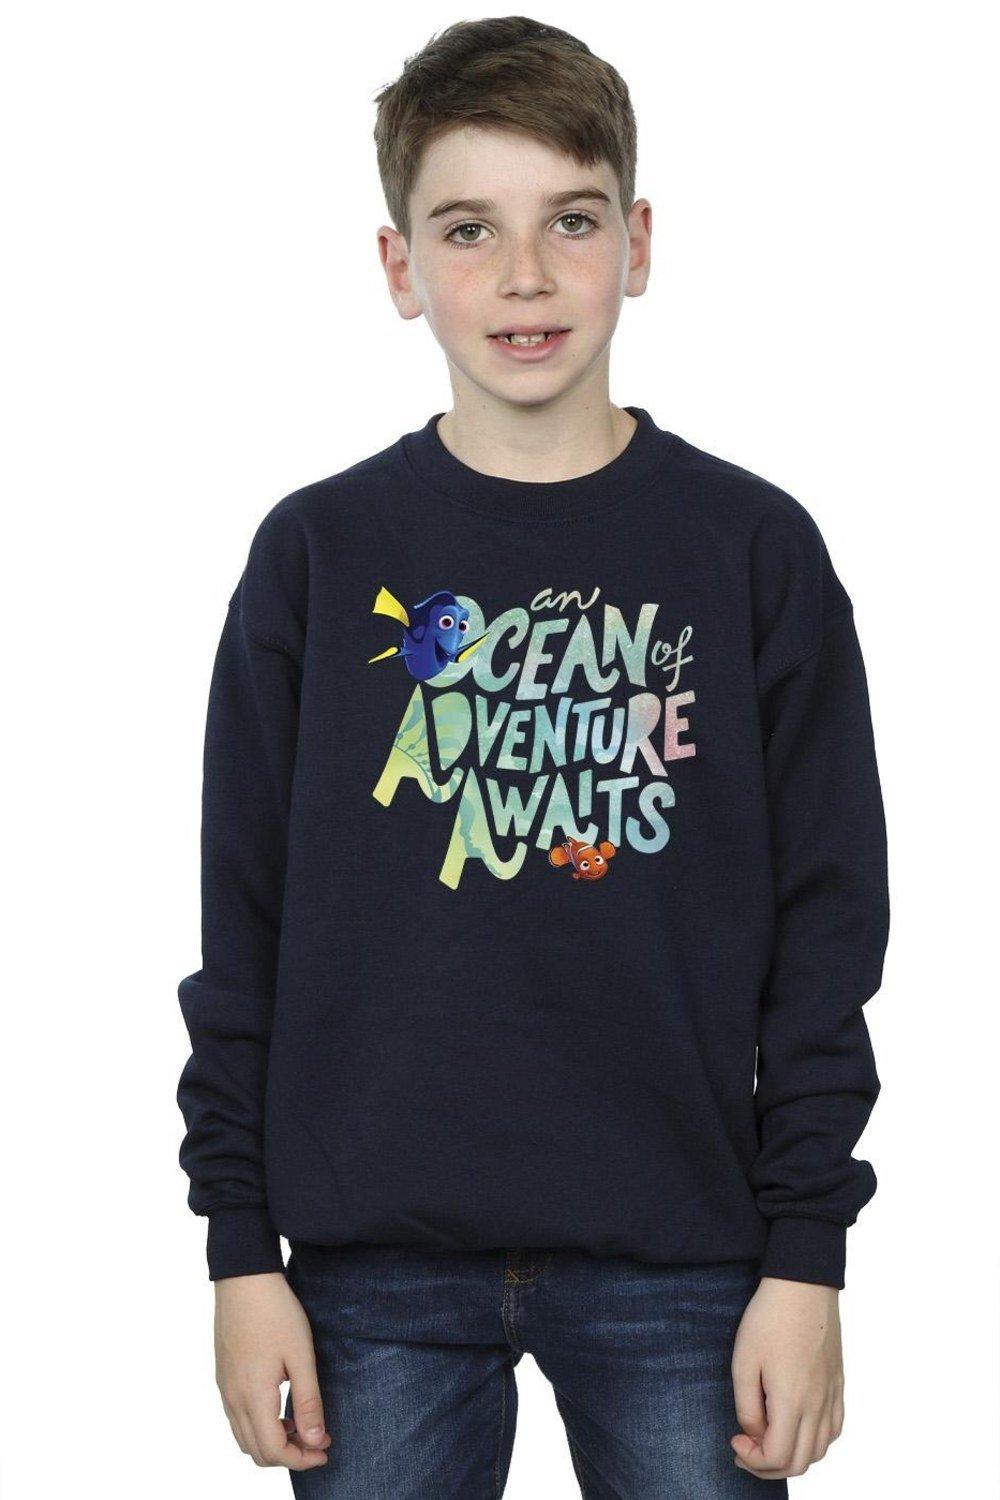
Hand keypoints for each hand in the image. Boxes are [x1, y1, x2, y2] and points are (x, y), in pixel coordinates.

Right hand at [214, 1270, 331, 1470]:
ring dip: (272, 1443)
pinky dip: (258, 1427)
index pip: (274, 1451)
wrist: (244, 1279)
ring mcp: (225, 1389)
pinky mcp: (224, 1377)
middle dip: (288, 1456)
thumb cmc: (276, 1312)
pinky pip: (237, 1419)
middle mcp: (233, 1399)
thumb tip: (315, 1441)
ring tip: (301, 1426)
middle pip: (256, 1452)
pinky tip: (280, 1409)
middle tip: (318, 1441)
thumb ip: (307, 1402)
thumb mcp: (301, 1355)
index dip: (302, 1459)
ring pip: (244, 1438)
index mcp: (253, 1397)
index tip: (326, 1450)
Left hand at [730, 1276, 843, 1479]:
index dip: (752, 1460)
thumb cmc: (769, 1318)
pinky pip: (834, 1429)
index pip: (777, 1457)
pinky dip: (816, 1442)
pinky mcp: (839, 1383)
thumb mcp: (744, 1361)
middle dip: (769, 1467)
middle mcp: (817, 1405)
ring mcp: (832, 1395)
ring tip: (768, 1441)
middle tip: (746, 1450)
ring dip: (793, 1457)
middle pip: (799, 1462)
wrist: (803, 1284)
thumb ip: (747, 1406)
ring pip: (819, 1450)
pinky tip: (797, 1428)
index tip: (735, 1440)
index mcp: (792, 1402)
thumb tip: (754, 1434)